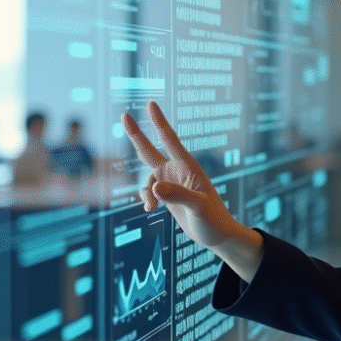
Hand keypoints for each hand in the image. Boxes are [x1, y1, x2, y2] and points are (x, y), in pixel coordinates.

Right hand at [122, 101, 263, 279]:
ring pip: (147, 178)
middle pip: (151, 149)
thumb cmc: (213, 220)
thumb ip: (177, 196)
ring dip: (146, 192)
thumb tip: (154, 187)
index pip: (170, 140)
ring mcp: (171, 183)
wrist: (217, 235)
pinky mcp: (168, 195)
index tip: (150, 104)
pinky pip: (149, 191)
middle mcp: (178, 171)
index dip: (159, 122)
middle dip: (136, 134)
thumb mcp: (198, 208)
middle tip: (124, 114)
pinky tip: (150, 210)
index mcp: (188, 167)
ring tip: (151, 209)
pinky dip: (147, 199)